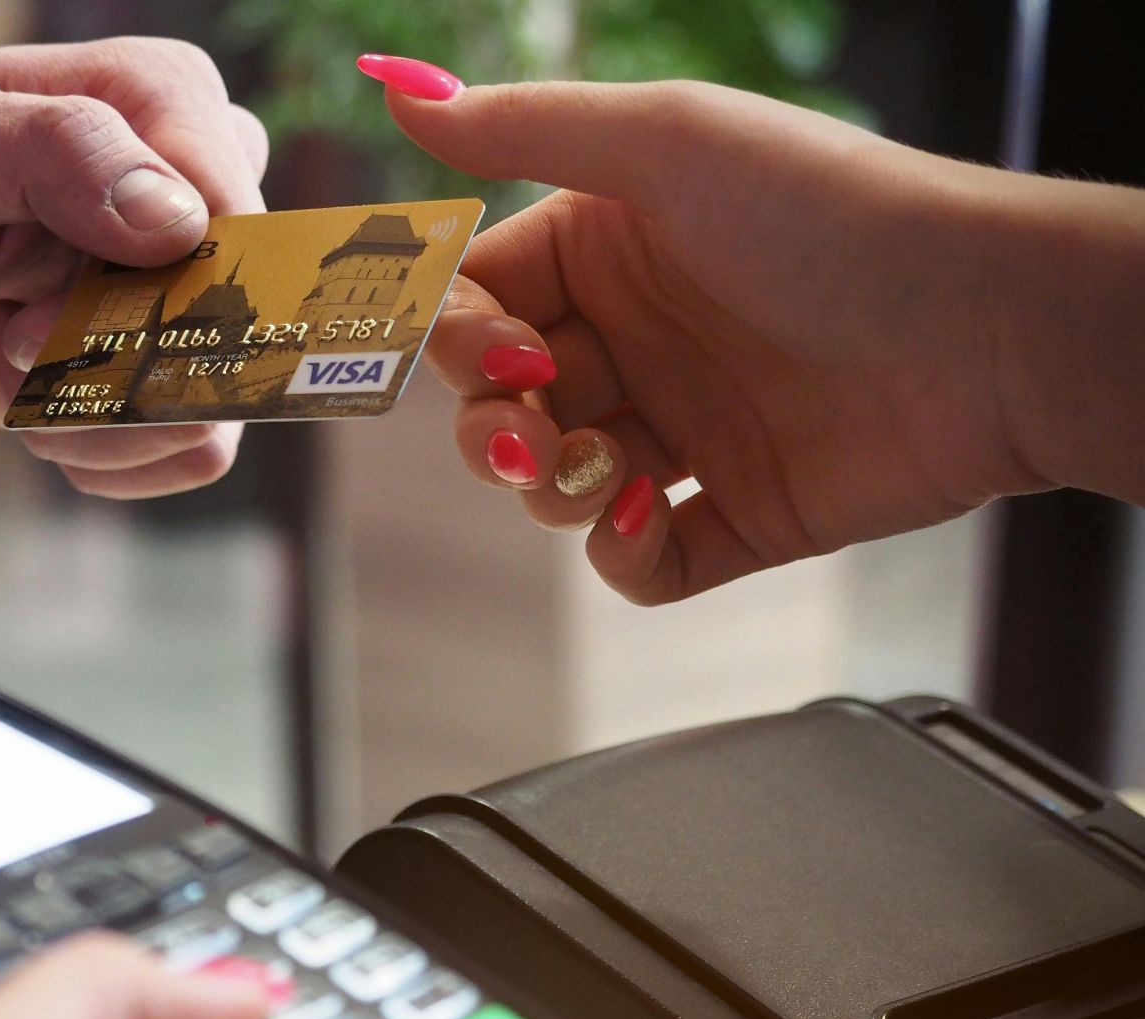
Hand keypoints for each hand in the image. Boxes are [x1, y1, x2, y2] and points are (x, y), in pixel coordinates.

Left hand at [0, 38, 267, 497]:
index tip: (23, 318)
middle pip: (227, 323)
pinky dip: (102, 449)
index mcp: (166, 99)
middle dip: (98, 362)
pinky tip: (36, 402)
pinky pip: (197, 450)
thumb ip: (55, 152)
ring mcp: (199, 282)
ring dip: (90, 413)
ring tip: (5, 357)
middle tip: (0, 333)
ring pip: (214, 403)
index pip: (229, 222)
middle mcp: (206, 186)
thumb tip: (176, 222)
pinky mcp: (179, 365)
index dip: (141, 300)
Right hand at [376, 73, 1144, 601]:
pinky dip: (617, 550)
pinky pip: (636, 560)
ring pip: (552, 484)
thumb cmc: (835, 215)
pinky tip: (645, 511)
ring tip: (601, 467)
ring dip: (546, 487)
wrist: (991, 329)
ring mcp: (686, 432)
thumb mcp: (669, 143)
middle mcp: (639, 339)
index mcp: (610, 248)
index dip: (456, 335)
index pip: (479, 300)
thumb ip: (523, 126)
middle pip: (499, 402)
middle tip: (527, 430)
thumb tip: (397, 89)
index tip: (489, 350)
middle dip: (489, 426)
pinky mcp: (736, 515)